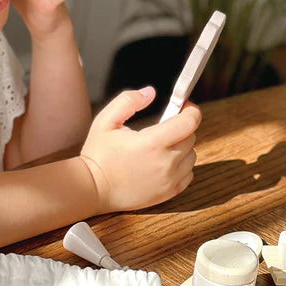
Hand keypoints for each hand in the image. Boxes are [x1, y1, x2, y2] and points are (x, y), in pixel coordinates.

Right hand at [80, 87, 201, 212]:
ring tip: (162, 147)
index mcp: (152, 143)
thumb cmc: (98, 155)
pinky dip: (182, 166)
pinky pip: (188, 174)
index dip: (190, 110)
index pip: (189, 122)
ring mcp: (169, 180)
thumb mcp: (106, 121)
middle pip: (191, 137)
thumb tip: (150, 92)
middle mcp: (165, 163)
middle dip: (181, 128)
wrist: (93, 189)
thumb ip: (128, 101)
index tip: (183, 107)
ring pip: (192, 156)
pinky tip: (164, 163)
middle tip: (163, 128)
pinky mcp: (169, 193)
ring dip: (182, 147)